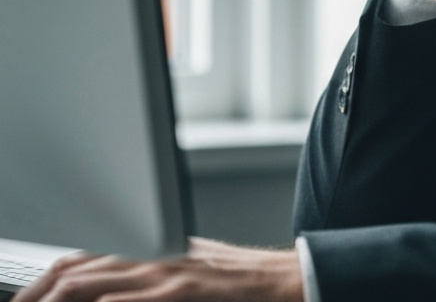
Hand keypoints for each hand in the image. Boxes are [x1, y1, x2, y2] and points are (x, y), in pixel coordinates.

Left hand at [14, 239, 301, 301]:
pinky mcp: (188, 289)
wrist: (285, 278)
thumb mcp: (187, 272)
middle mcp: (155, 255)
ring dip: (59, 299)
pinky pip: (138, 297)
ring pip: (97, 280)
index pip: (81, 259)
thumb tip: (108, 290)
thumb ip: (147, 279)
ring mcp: (170, 271)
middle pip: (78, 268)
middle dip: (38, 294)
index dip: (43, 282)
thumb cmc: (238, 285)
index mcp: (151, 251)